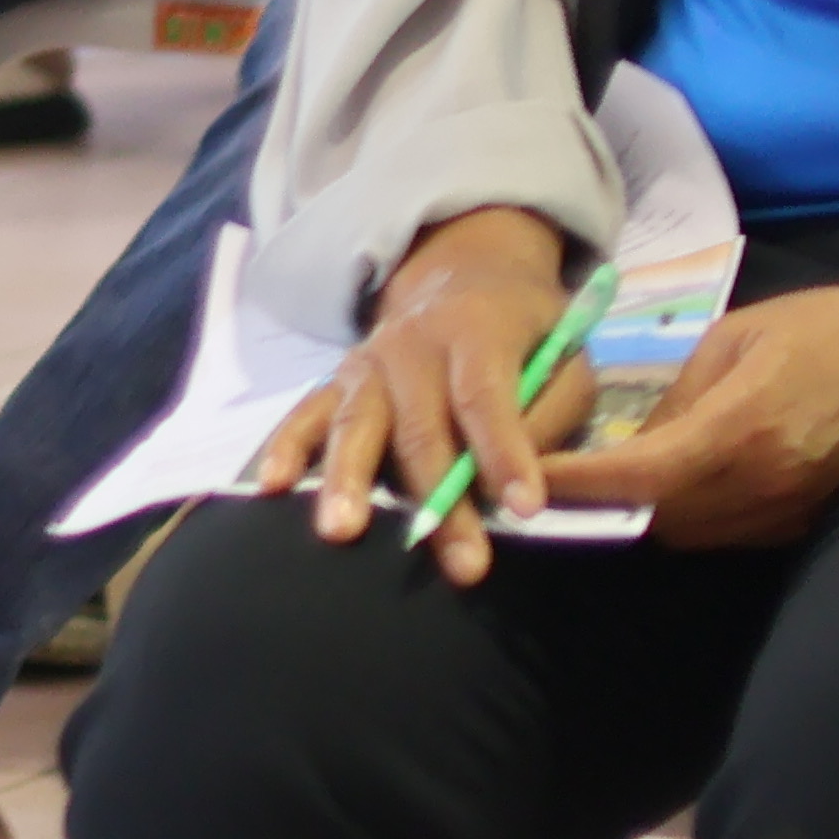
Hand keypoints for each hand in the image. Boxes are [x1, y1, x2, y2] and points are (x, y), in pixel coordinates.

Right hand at [252, 210, 585, 587]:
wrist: (461, 274)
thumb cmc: (525, 331)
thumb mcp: (566, 356)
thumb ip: (551, 411)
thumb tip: (521, 479)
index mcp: (475, 329)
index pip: (485, 396)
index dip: (504, 452)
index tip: (524, 508)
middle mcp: (410, 345)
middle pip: (420, 427)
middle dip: (439, 498)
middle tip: (461, 564)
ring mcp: (364, 364)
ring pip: (355, 425)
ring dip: (349, 481)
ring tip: (343, 532)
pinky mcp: (334, 383)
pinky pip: (305, 415)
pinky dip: (287, 449)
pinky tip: (273, 484)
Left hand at [540, 276, 838, 549]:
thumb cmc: (827, 327)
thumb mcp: (734, 338)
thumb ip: (676, 396)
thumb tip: (631, 443)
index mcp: (737, 432)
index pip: (633, 479)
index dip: (572, 485)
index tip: (522, 478)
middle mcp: (761, 485)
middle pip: (654, 519)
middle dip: (604, 503)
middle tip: (561, 474)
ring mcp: (789, 510)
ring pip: (690, 533)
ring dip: (646, 513)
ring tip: (614, 477)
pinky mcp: (808, 519)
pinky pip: (730, 532)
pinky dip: (693, 513)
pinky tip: (678, 480)